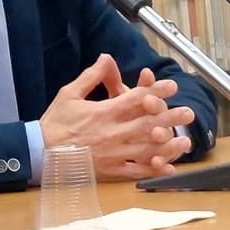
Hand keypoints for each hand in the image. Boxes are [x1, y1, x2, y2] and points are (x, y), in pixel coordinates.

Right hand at [40, 54, 193, 180]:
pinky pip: (136, 171)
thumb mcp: (69, 94)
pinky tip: (168, 168)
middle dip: (170, 117)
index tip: (171, 86)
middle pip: (147, 124)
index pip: (135, 99)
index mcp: (103, 112)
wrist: (40, 152)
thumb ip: (91, 76)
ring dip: (168, 145)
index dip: (155, 91)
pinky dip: (153, 170)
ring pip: (147, 149)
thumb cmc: (54, 122)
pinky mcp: (110, 170)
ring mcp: (113, 153)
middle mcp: (112, 132)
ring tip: (185, 141)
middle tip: (189, 113)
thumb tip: (106, 58)